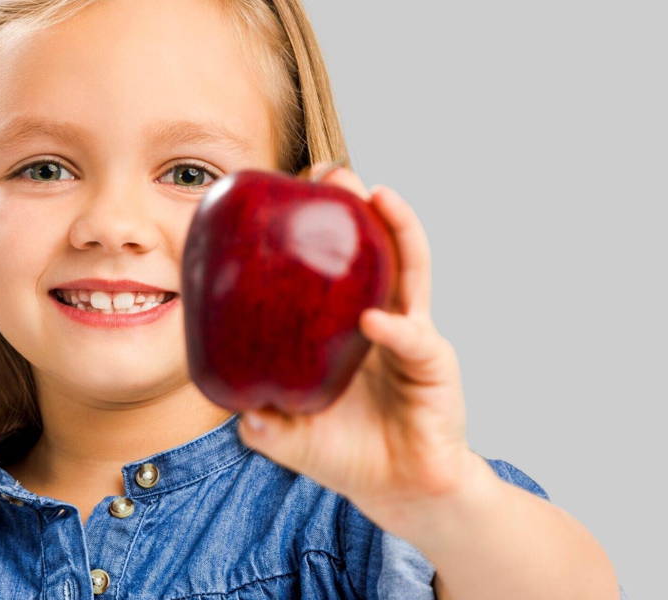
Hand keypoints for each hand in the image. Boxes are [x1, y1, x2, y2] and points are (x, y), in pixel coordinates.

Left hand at [238, 161, 479, 533]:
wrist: (398, 491)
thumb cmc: (345, 450)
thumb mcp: (286, 432)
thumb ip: (258, 419)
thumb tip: (233, 406)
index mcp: (345, 323)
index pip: (336, 260)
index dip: (319, 224)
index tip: (290, 188)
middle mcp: (383, 315)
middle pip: (378, 245)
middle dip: (361, 203)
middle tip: (335, 172)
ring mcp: (412, 335)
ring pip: (411, 270)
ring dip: (397, 230)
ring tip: (376, 196)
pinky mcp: (434, 367)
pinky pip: (416, 340)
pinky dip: (396, 328)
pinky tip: (374, 319)